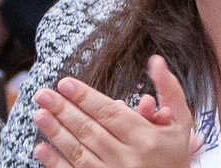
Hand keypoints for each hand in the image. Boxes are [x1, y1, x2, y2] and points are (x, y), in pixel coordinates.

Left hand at [31, 56, 194, 167]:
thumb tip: (156, 61)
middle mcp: (128, 158)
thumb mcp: (181, 124)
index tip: (65, 83)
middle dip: (63, 110)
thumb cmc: (174, 157)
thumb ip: (169, 91)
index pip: (110, 113)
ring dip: (56, 132)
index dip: (85, 97)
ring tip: (39, 114)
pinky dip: (55, 162)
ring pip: (78, 151)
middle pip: (90, 129)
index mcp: (146, 139)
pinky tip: (41, 148)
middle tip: (43, 94)